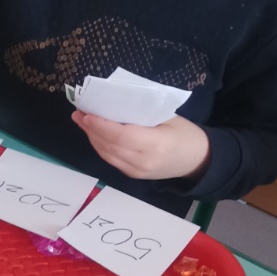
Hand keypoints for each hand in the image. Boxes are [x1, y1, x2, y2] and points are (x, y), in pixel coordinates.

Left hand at [71, 110, 210, 181]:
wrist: (198, 160)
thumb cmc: (185, 133)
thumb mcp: (168, 117)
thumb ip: (142, 112)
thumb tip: (113, 100)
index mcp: (156, 145)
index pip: (122, 136)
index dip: (101, 126)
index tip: (86, 114)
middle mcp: (144, 161)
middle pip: (110, 145)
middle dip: (91, 129)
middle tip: (77, 113)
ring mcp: (137, 171)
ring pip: (107, 154)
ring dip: (92, 137)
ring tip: (81, 120)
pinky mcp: (133, 175)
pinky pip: (111, 159)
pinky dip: (100, 145)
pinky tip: (93, 133)